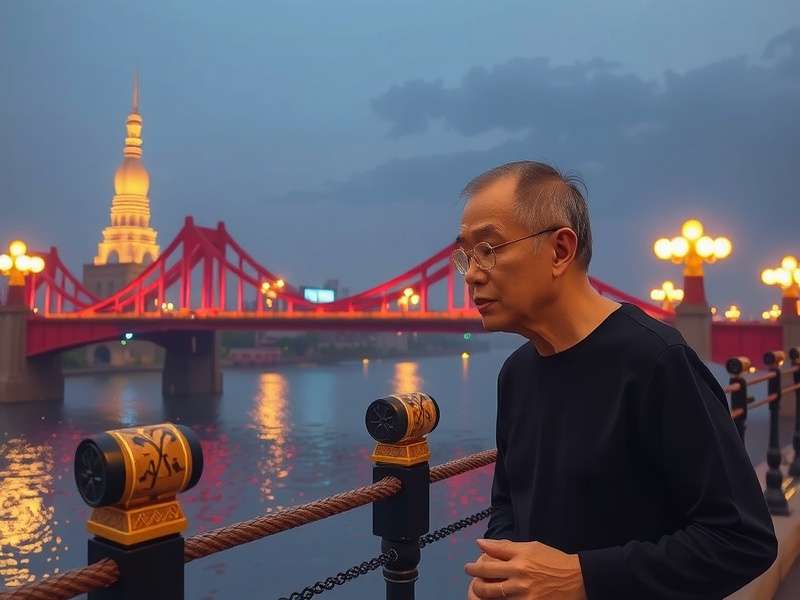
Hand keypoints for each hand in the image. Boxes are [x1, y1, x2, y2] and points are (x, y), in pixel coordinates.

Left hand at [464, 538, 586, 598]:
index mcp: (521, 557)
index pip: (491, 556)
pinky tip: (495, 598)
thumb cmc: (554, 561)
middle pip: (487, 575)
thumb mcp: (531, 547)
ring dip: (480, 591)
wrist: (578, 580)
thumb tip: (481, 542)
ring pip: (492, 593)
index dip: (477, 562)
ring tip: (478, 589)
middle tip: (470, 575)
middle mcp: (521, 574)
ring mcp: (524, 592)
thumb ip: (506, 546)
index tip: (470, 565)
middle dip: (474, 575)